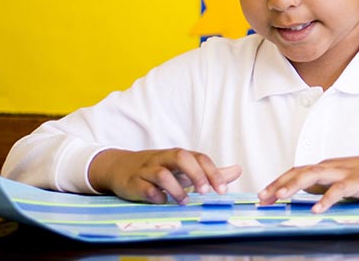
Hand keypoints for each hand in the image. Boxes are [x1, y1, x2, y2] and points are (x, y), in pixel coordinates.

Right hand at [88, 148, 241, 204]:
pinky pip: (145, 188)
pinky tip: (162, 202)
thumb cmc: (160, 169)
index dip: (213, 173)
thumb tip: (238, 170)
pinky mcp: (134, 183)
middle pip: (181, 157)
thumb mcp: (185, 168)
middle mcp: (164, 159)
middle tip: (205, 192)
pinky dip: (155, 196)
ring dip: (176, 189)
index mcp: (180, 156)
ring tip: (184, 201)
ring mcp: (148, 170)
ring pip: (162, 174)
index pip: (200, 158)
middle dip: (196, 174)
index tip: (222, 191)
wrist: (121, 168)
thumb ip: (210, 171)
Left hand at [258, 153, 358, 212]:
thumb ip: (326, 184)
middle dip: (279, 184)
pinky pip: (338, 190)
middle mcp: (332, 167)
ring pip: (314, 176)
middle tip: (263, 198)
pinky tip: (316, 209)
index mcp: (327, 167)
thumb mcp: (344, 178)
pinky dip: (325, 199)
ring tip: (281, 197)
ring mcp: (345, 173)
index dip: (278, 182)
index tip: (263, 196)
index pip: (297, 172)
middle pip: (299, 172)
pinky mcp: (358, 182)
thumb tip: (307, 194)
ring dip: (295, 186)